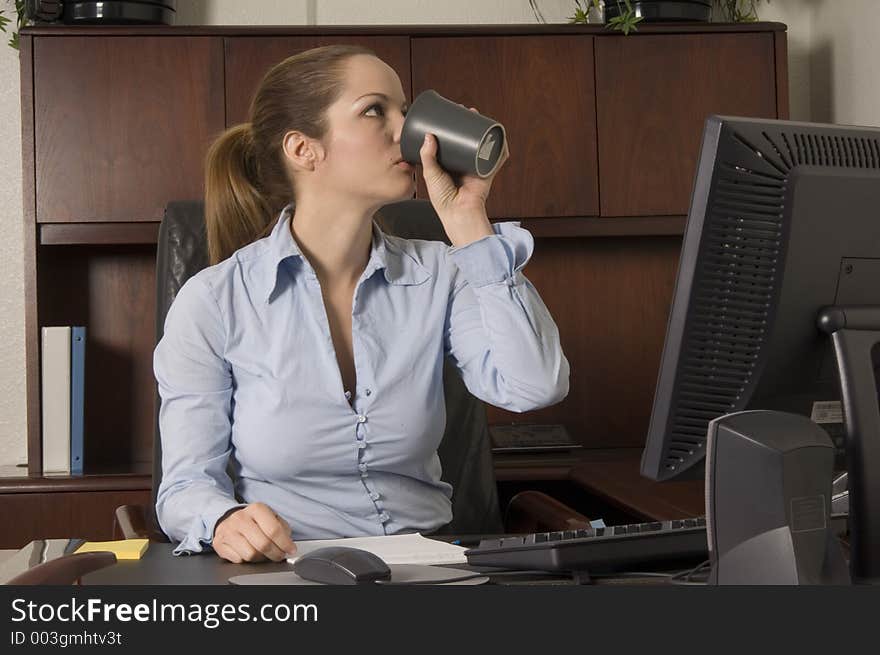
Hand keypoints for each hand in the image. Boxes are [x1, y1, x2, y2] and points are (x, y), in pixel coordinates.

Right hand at [212, 502, 296, 562]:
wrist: (229, 520)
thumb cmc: (255, 521)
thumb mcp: (271, 518)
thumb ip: (282, 528)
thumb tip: (288, 544)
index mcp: (257, 509)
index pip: (274, 530)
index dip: (285, 543)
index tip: (291, 550)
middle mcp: (240, 518)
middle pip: (263, 544)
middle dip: (275, 554)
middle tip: (279, 555)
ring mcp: (228, 530)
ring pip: (250, 554)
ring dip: (260, 558)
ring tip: (262, 552)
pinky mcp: (218, 543)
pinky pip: (238, 559)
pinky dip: (246, 560)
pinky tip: (247, 551)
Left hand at [419, 106, 509, 246]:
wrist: (458, 213)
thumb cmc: (442, 199)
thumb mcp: (430, 174)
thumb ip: (428, 156)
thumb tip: (428, 136)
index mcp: (450, 164)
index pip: (452, 141)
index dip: (452, 128)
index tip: (449, 114)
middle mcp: (464, 163)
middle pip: (468, 139)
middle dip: (469, 124)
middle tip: (465, 110)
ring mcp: (476, 166)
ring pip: (482, 144)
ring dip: (484, 129)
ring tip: (479, 116)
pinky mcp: (487, 171)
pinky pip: (497, 157)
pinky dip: (501, 147)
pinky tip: (500, 134)